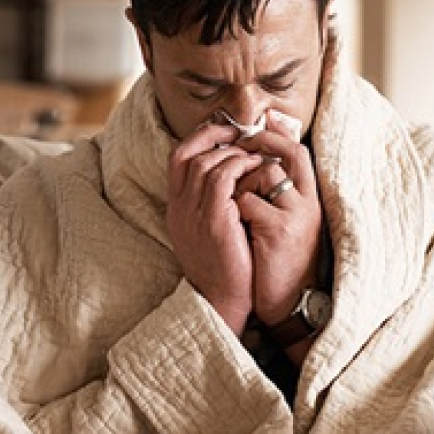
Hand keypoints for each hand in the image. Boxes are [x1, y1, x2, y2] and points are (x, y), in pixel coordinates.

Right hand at [167, 122, 264, 334]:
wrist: (223, 301)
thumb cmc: (225, 267)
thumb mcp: (209, 231)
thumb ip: (211, 204)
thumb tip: (231, 175)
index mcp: (176, 209)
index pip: (176, 158)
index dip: (198, 138)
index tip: (223, 132)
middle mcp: (178, 207)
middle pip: (188, 154)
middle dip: (216, 137)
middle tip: (242, 133)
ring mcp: (192, 213)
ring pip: (206, 162)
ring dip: (233, 151)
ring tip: (254, 153)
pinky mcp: (213, 219)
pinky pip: (223, 176)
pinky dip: (240, 165)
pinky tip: (257, 167)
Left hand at [234, 113, 322, 329]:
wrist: (286, 303)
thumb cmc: (277, 261)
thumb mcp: (284, 223)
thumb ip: (275, 194)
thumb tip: (254, 163)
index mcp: (309, 198)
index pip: (299, 151)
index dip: (276, 136)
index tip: (251, 134)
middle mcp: (308, 202)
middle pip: (291, 153)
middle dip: (259, 148)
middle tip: (235, 152)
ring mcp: (296, 214)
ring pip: (264, 174)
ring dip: (241, 184)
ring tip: (233, 203)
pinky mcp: (280, 229)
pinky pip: (247, 201)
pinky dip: (234, 209)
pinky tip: (234, 225)